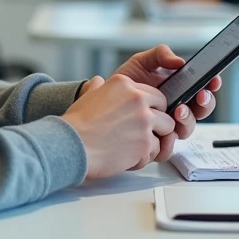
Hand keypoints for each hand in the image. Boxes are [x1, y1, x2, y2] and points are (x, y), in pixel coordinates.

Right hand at [62, 74, 176, 180]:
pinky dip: (146, 156)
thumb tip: (97, 82)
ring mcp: (144, 121)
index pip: (153, 93)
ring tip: (136, 145)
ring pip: (167, 129)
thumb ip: (98, 88)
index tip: (142, 116)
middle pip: (164, 109)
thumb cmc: (75, 125)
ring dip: (154, 138)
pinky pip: (157, 150)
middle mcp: (137, 99)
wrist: (71, 145)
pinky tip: (129, 157)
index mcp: (124, 84)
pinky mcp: (146, 143)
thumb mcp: (87, 96)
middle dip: (157, 121)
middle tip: (142, 132)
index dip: (150, 107)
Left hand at [111, 44, 219, 161]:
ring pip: (189, 127)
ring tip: (178, 110)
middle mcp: (178, 107)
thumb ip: (160, 55)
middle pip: (202, 109)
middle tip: (199, 96)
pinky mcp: (157, 139)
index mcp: (179, 88)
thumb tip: (180, 62)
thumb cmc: (125, 82)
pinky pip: (171, 144)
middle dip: (205, 103)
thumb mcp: (142, 62)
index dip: (211, 84)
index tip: (213, 80)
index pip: (202, 87)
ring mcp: (169, 124)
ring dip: (188, 119)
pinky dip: (171, 139)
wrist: (104, 100)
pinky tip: (166, 131)